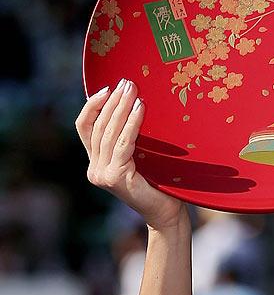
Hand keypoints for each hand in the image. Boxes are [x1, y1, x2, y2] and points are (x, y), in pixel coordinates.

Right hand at [75, 79, 186, 231]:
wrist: (167, 211)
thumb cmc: (159, 183)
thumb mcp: (138, 156)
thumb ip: (127, 138)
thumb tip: (132, 102)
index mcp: (95, 162)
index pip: (85, 128)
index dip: (92, 106)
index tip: (108, 88)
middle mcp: (94, 169)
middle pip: (98, 127)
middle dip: (112, 102)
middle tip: (127, 83)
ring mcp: (101, 175)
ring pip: (108, 133)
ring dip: (121, 109)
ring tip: (133, 91)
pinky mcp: (114, 178)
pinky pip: (122, 144)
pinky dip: (132, 124)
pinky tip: (140, 109)